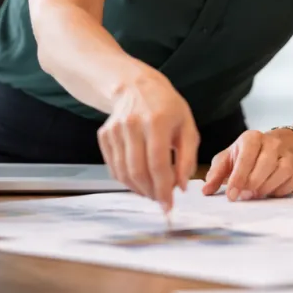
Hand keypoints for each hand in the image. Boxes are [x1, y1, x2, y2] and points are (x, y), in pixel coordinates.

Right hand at [97, 71, 197, 210]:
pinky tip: (139, 180)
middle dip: (151, 193)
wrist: (136, 86)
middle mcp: (132, 124)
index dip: (163, 189)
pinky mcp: (105, 135)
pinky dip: (126, 181)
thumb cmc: (166, 107)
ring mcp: (115, 130)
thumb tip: (181, 187)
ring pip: (123, 173)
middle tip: (161, 201)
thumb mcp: (187, 127)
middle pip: (138, 171)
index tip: (169, 206)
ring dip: (139, 189)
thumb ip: (187, 158)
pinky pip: (114, 168)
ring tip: (152, 192)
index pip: (158, 163)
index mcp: (157, 121)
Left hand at [201, 129, 292, 199]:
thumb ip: (216, 173)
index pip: (246, 157)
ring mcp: (287, 156)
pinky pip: (290, 182)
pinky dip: (278, 191)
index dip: (238, 178)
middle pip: (265, 164)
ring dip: (265, 188)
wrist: (273, 148)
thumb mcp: (228, 159)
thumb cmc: (245, 155)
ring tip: (254, 195)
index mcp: (252, 138)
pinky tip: (268, 193)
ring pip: (281, 172)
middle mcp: (272, 143)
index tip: (231, 195)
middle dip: (252, 184)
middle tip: (243, 196)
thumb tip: (206, 190)